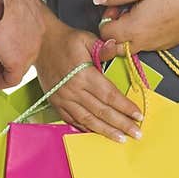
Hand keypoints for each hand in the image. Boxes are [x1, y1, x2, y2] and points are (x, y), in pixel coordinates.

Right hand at [34, 22, 142, 143]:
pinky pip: (73, 120)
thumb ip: (104, 47)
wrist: (40, 44)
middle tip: (136, 133)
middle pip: (102, 111)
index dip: (125, 106)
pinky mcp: (56, 103)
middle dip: (121, 124)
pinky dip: (86, 129)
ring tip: (121, 139)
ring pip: (88, 120)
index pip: (109, 95)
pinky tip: (98, 134)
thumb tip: (118, 47)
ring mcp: (64, 99)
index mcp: (84, 75)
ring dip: (106, 131)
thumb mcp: (86, 38)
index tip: (138, 114)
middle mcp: (74, 90)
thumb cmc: (65, 41)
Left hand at [93, 0, 178, 53]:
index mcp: (133, 29)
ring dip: (127, 34)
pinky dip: (141, 36)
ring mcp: (154, 47)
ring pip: (130, 48)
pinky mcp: (165, 47)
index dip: (106, 18)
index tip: (117, 6)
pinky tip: (153, 18)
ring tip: (140, 13)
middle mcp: (142, 43)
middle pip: (114, 47)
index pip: (105, 34)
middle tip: (125, 11)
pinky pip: (145, 46)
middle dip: (113, 31)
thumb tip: (97, 0)